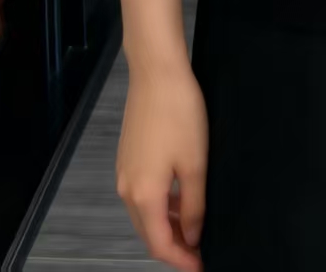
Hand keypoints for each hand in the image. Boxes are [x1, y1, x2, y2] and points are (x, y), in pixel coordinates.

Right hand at [116, 58, 208, 268]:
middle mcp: (127, 189)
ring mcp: (124, 172)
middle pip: (148, 233)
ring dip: (167, 226)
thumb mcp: (195, 163)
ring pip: (144, 214)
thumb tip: (192, 237)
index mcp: (144, 195)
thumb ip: (194, 206)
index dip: (181, 260)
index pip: (159, 245)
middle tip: (200, 250)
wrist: (156, 72)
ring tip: (195, 226)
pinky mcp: (127, 157)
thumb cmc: (179, 113)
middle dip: (174, 247)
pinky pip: (142, 194)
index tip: (202, 265)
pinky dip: (159, 205)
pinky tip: (180, 198)